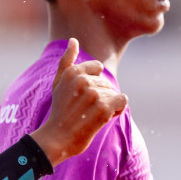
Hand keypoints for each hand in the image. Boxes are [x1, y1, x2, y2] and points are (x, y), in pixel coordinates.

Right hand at [30, 39, 128, 166]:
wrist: (58, 139)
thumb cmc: (59, 112)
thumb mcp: (58, 83)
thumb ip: (67, 61)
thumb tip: (73, 40)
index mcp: (73, 72)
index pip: (98, 68)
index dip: (95, 84)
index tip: (82, 98)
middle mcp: (83, 80)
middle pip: (107, 83)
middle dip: (101, 97)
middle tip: (85, 111)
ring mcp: (94, 94)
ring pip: (114, 93)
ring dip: (108, 105)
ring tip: (91, 116)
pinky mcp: (104, 108)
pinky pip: (122, 101)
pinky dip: (117, 110)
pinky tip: (103, 119)